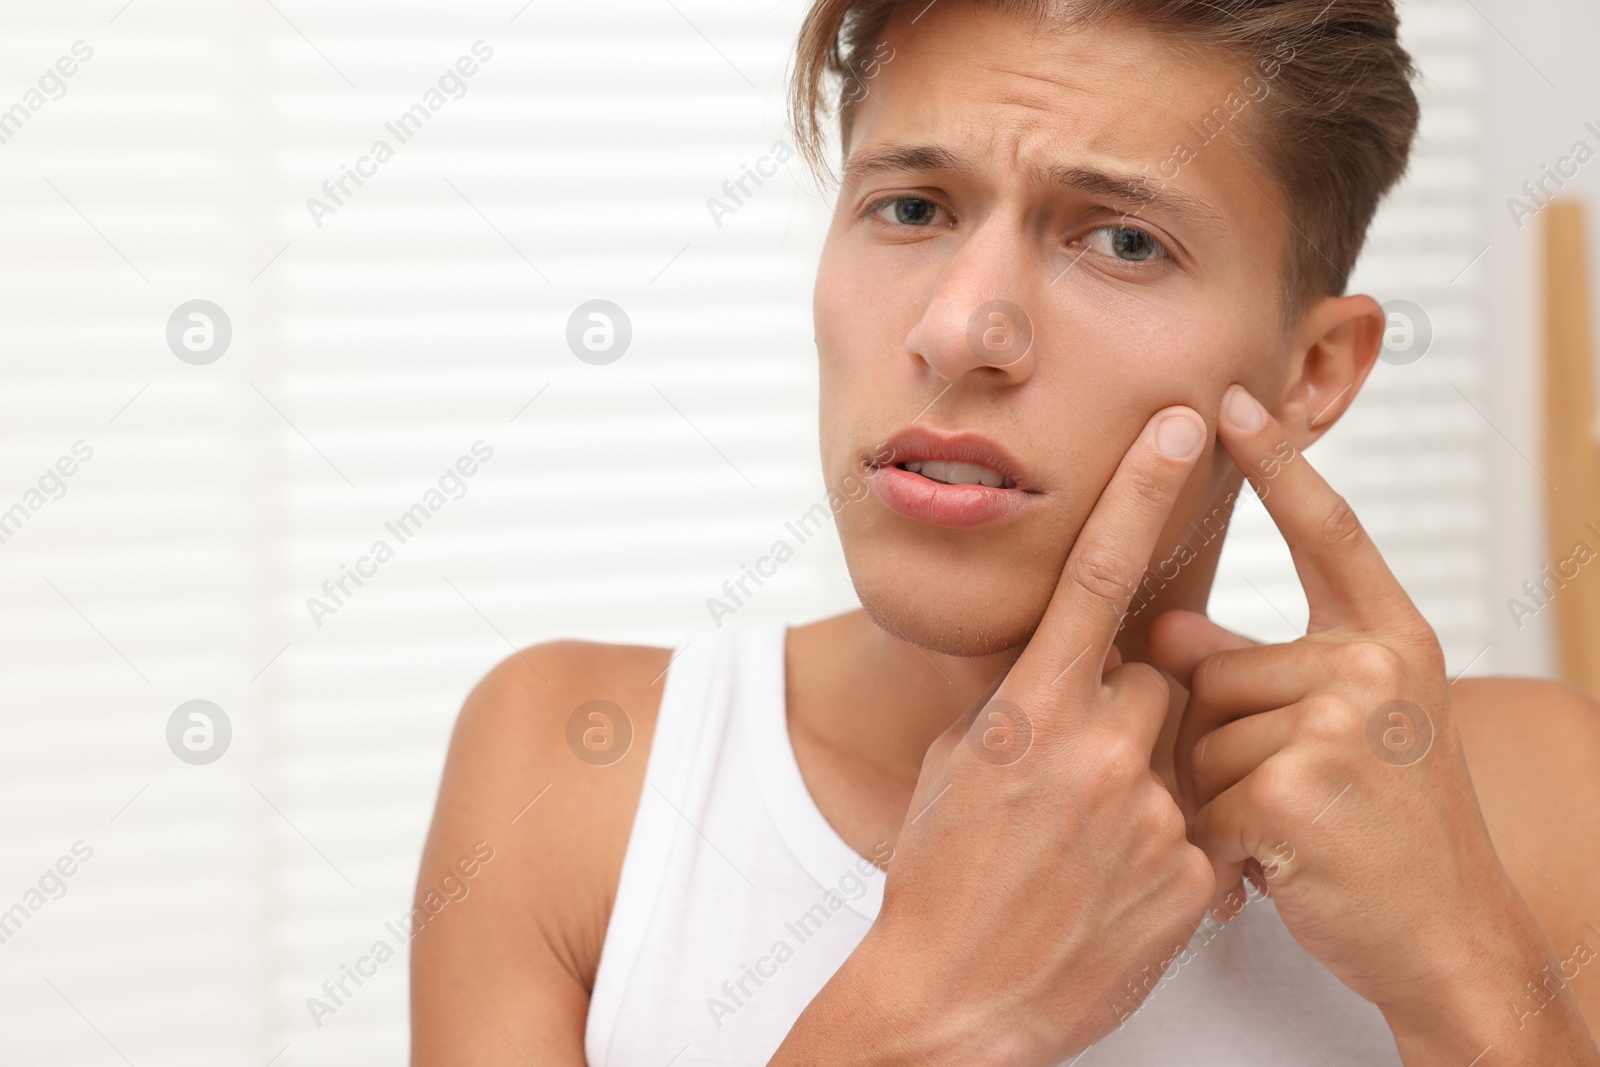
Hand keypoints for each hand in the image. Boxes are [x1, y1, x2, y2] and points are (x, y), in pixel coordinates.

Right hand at [772, 406, 1215, 1066]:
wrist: (952, 1002)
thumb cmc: (935, 878)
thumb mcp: (952, 766)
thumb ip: (1012, 700)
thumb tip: (1049, 658)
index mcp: (1030, 710)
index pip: (1096, 576)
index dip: (1140, 492)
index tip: (1181, 426)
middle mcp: (1097, 748)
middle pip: (1156, 679)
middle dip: (1129, 710)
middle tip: (1076, 776)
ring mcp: (1148, 812)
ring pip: (1178, 755)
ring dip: (1146, 782)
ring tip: (1086, 846)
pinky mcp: (1188, 876)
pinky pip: (1199, 832)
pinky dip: (1166, 850)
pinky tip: (1111, 888)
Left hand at [1150, 384, 1599, 1062]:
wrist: (1450, 939)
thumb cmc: (1384, 827)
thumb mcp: (1347, 731)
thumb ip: (1258, 668)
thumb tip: (1166, 625)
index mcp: (1391, 640)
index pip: (1327, 533)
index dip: (1280, 464)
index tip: (1232, 400)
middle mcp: (1374, 668)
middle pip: (1213, 669)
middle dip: (1222, 740)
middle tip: (1295, 794)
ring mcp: (1339, 725)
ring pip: (1199, 736)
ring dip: (1221, 795)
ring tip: (1293, 830)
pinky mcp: (1296, 787)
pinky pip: (1201, 798)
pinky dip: (1220, 844)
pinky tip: (1278, 866)